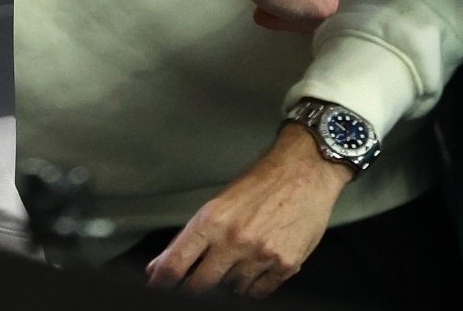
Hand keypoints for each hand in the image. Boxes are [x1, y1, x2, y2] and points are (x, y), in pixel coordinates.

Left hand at [147, 123, 349, 294]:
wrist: (306, 171)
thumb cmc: (263, 182)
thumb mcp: (221, 201)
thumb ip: (192, 235)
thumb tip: (163, 263)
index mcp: (213, 220)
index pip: (177, 262)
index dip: (162, 280)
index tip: (157, 285)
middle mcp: (235, 240)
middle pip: (201, 284)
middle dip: (195, 286)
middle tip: (198, 280)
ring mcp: (261, 255)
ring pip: (232, 289)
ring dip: (230, 280)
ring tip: (240, 257)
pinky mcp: (285, 265)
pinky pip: (259, 292)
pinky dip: (254, 285)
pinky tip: (256, 266)